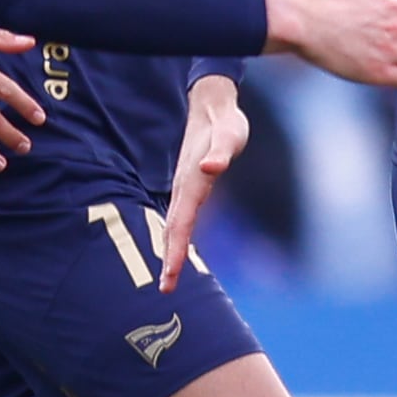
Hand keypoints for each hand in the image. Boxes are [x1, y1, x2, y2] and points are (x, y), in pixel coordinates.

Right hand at [158, 75, 246, 289]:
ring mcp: (185, 188)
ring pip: (174, 225)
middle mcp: (185, 188)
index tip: (171, 272)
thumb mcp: (230, 134)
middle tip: (166, 289)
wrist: (212, 107)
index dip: (176, 248)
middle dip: (169, 259)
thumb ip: (221, 151)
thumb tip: (210, 169)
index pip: (182, 221)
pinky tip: (176, 253)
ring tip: (168, 279)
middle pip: (174, 229)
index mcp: (192, 181)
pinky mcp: (189, 188)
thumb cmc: (226, 123)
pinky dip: (176, 238)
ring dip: (170, 252)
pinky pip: (179, 218)